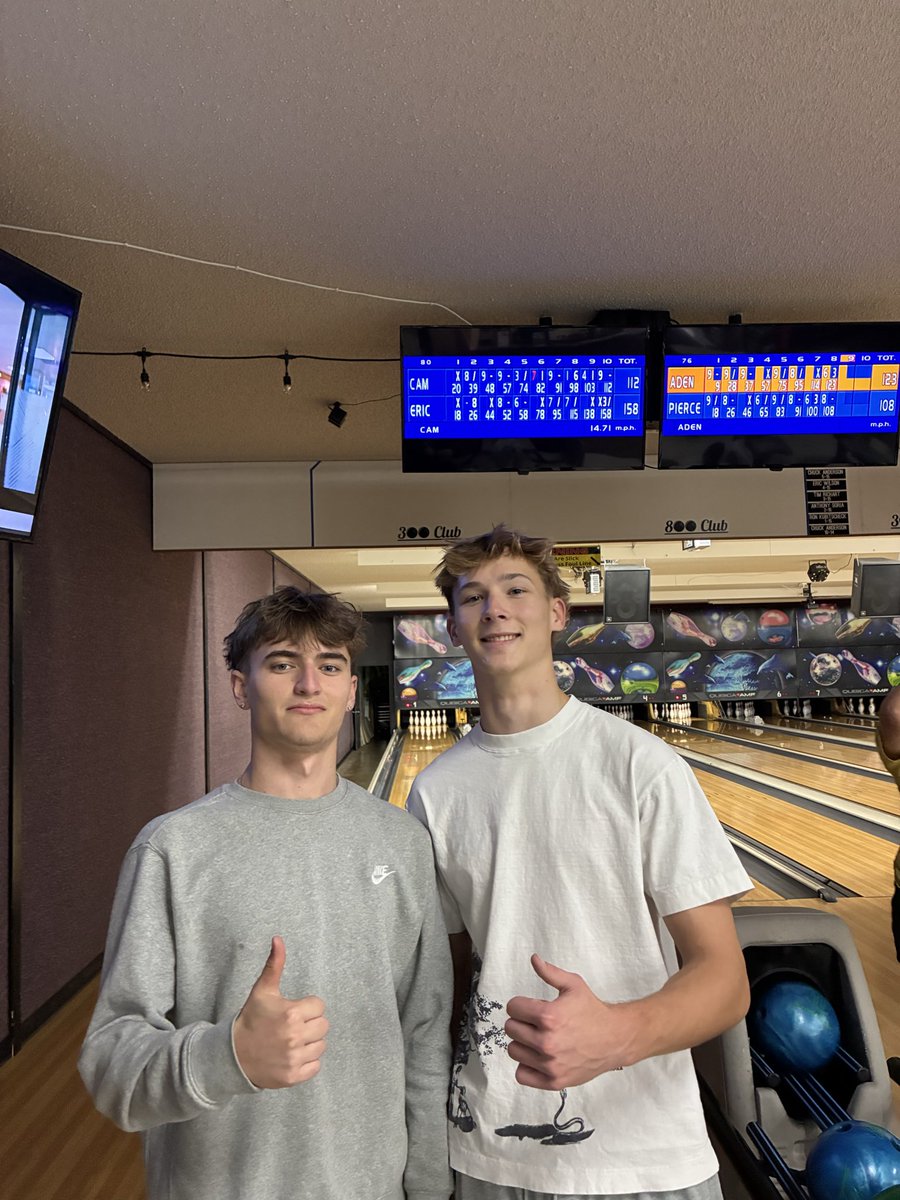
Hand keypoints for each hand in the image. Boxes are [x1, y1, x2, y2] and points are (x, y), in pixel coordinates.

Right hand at [233, 936, 327, 1088]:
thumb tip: (278, 938)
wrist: (233, 1055)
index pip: (319, 1006)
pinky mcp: (293, 1076)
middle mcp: (295, 1036)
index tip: (293, 1011)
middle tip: (292, 1026)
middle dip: (310, 1024)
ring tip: (291, 1041)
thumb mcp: (262, 990)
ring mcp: (294, 1058)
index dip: (307, 1007)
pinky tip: (292, 1055)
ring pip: (321, 1046)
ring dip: (310, 1043)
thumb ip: (274, 964)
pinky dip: (307, 1062)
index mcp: (291, 1013)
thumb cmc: (251, 1019)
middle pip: (323, 1026)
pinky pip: (316, 1066)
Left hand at [504, 954, 630, 1089]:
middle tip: (536, 1022)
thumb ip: (550, 973)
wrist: (615, 1039)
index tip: (531, 1007)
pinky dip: (527, 1066)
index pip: (512, 1008)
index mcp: (549, 1016)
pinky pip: (522, 1075)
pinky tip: (538, 1057)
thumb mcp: (573, 985)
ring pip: (514, 1051)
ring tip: (539, 1038)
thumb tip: (534, 959)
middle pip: (510, 1028)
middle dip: (521, 1022)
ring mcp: (550, 1064)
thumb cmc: (593, 1011)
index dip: (521, 1004)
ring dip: (523, 1043)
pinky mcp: (554, 1081)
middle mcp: (547, 1042)